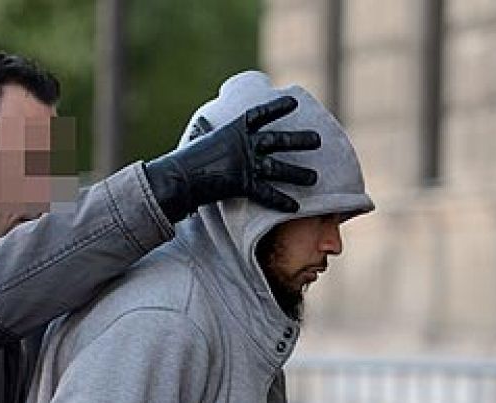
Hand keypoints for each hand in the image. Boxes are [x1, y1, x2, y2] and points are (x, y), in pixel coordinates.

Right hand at [144, 95, 321, 218]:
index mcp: (234, 130)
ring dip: (298, 173)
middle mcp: (245, 145)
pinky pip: (267, 193)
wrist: (178, 177)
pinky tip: (295, 207)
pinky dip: (281, 201)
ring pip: (279, 168)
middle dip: (299, 140)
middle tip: (318, 140)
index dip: (277, 107)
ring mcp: (246, 164)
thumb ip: (206, 132)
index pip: (260, 114)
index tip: (293, 102)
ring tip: (314, 178)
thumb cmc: (185, 159)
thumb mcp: (198, 138)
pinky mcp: (243, 184)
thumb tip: (201, 125)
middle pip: (278, 140)